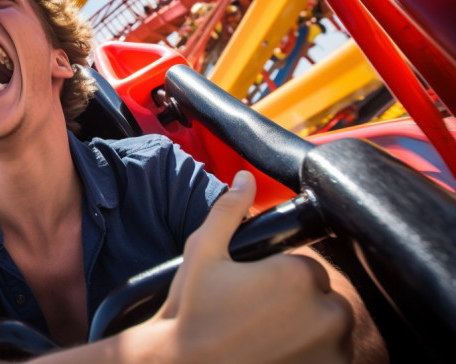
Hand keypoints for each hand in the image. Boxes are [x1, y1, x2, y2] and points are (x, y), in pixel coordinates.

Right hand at [149, 170, 353, 362]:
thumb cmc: (190, 312)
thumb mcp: (203, 253)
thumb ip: (229, 210)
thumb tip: (244, 178)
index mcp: (299, 275)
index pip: (307, 268)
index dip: (279, 279)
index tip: (253, 294)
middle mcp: (326, 313)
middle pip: (323, 299)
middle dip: (298, 305)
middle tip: (257, 318)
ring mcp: (332, 351)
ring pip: (331, 330)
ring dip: (309, 332)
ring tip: (266, 339)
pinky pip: (333, 358)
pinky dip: (311, 357)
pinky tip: (275, 355)